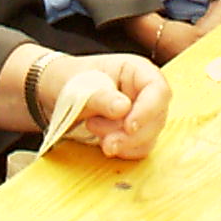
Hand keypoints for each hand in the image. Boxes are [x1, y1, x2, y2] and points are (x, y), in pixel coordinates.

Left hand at [45, 51, 170, 157]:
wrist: (61, 94)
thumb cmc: (74, 81)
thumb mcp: (82, 86)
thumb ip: (102, 97)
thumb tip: (124, 108)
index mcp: (138, 71)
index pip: (158, 90)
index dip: (148, 110)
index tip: (129, 127)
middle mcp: (146, 93)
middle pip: (157, 118)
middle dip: (130, 134)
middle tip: (99, 134)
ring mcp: (144, 114)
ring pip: (149, 137)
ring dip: (122, 142)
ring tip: (92, 127)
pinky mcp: (138, 133)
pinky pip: (139, 148)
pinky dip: (122, 150)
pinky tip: (102, 141)